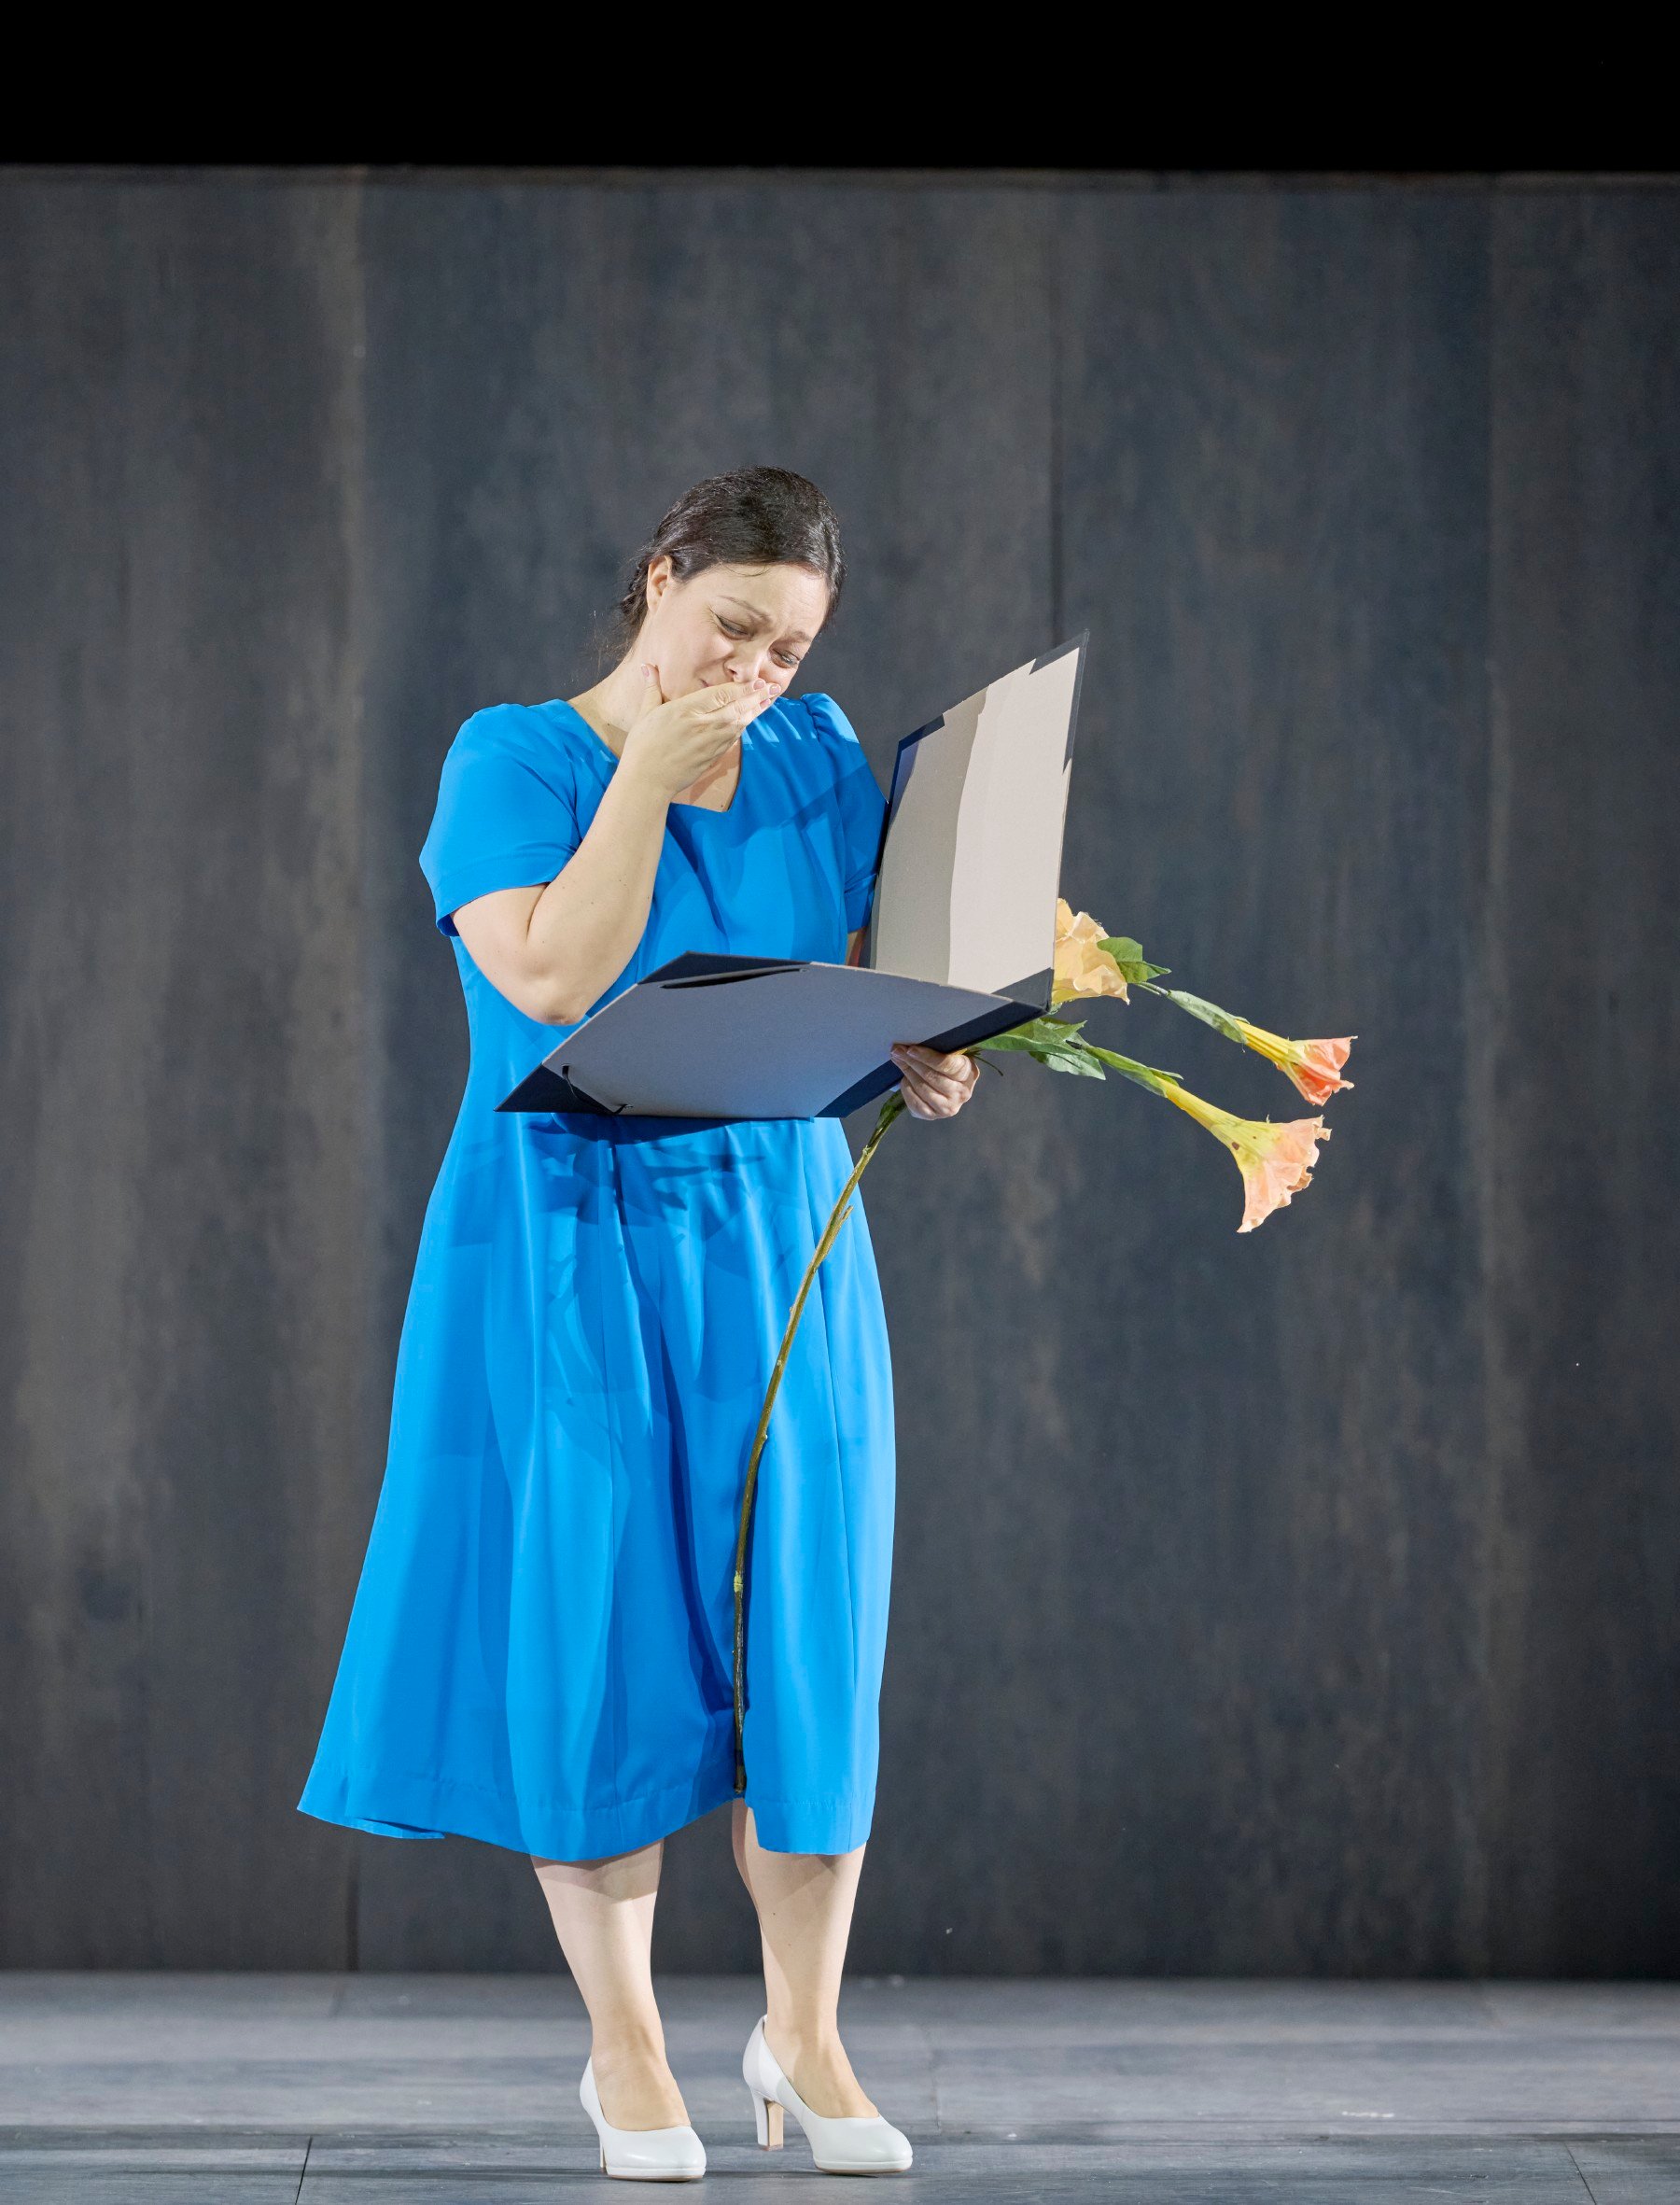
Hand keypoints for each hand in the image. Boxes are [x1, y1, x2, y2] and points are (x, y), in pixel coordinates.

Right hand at [620, 664, 770, 802]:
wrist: (647, 781)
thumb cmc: (643, 746)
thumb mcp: (645, 713)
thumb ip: (652, 688)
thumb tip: (646, 666)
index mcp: (688, 710)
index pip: (723, 694)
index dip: (744, 687)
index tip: (758, 681)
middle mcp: (704, 725)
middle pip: (738, 708)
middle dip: (757, 697)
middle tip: (773, 688)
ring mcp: (711, 743)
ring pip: (740, 724)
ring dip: (755, 712)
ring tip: (768, 701)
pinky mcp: (713, 757)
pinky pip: (733, 739)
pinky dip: (744, 727)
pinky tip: (749, 721)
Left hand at [889, 1042, 980, 1120]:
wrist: (949, 1089)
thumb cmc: (948, 1066)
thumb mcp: (951, 1054)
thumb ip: (937, 1049)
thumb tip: (909, 1045)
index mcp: (969, 1073)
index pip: (948, 1065)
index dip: (928, 1057)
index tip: (911, 1049)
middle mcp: (962, 1093)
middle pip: (933, 1077)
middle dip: (913, 1062)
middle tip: (898, 1051)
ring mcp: (949, 1107)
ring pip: (923, 1090)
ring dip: (908, 1073)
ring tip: (899, 1061)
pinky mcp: (934, 1115)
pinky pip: (916, 1104)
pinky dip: (907, 1090)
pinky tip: (904, 1079)